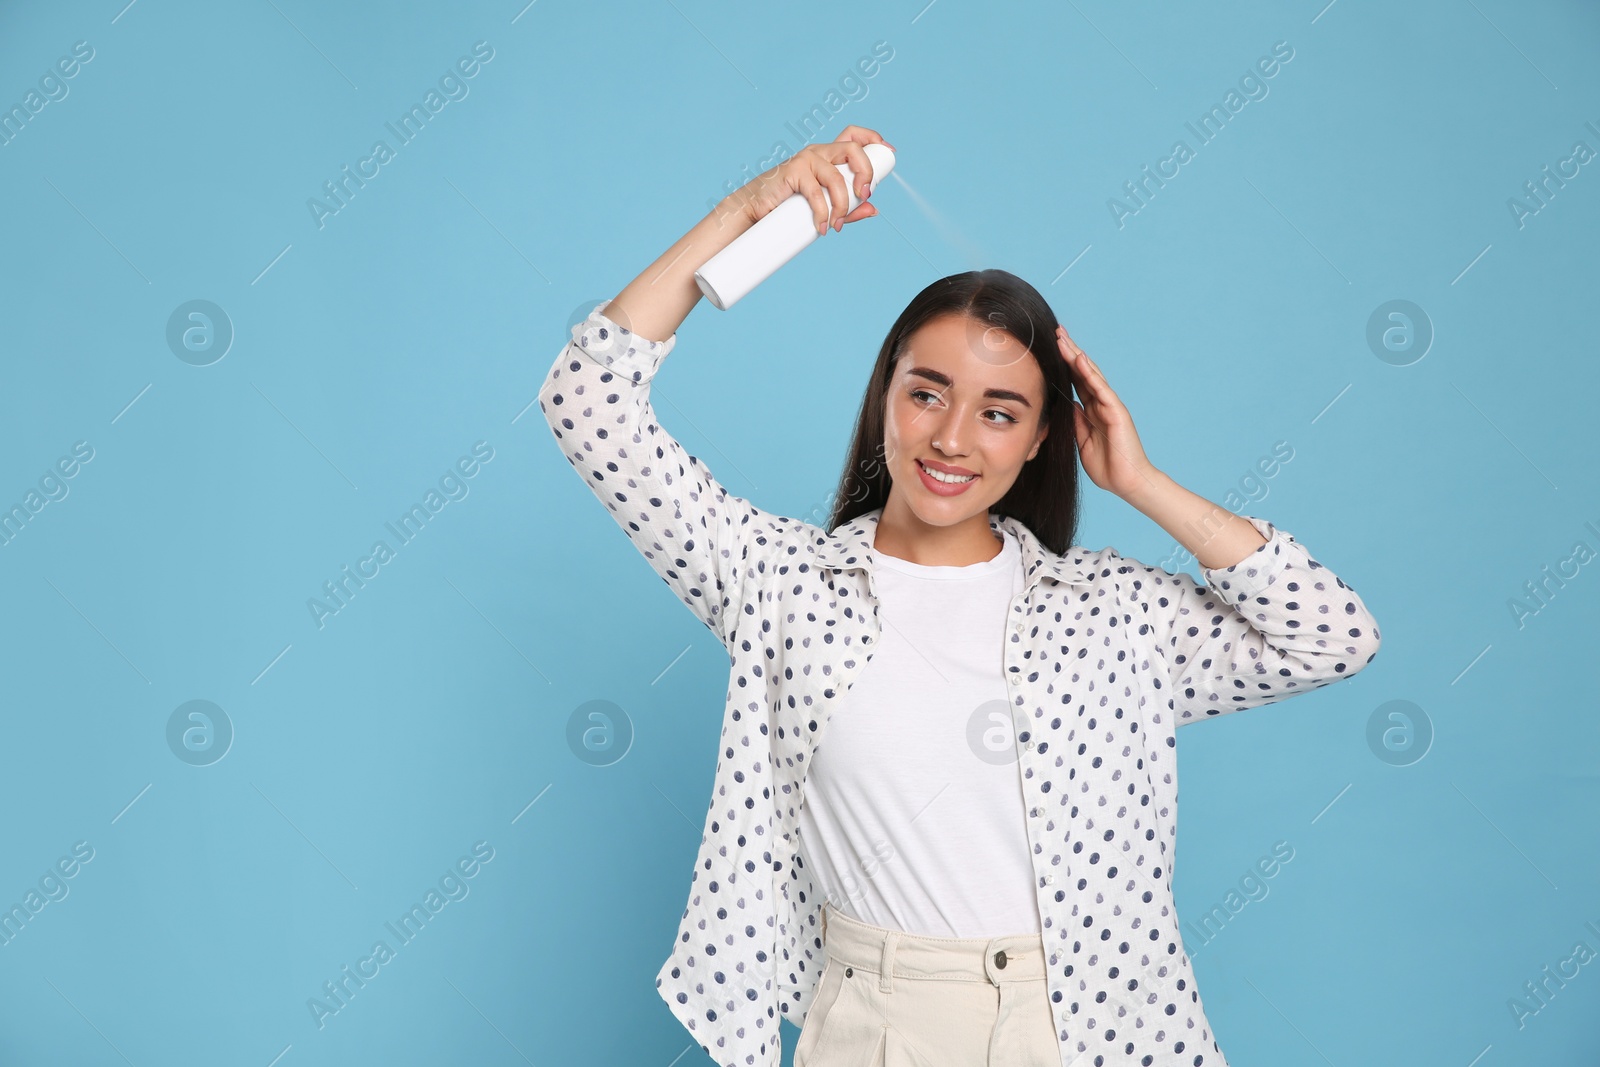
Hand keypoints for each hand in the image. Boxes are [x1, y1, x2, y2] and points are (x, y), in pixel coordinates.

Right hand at [732, 125, 893, 233]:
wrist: (755, 209)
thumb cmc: (788, 207)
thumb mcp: (825, 207)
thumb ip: (850, 207)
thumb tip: (874, 210)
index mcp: (828, 156)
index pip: (853, 136)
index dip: (873, 138)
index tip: (888, 150)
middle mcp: (819, 152)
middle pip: (853, 149)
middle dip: (866, 173)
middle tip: (864, 197)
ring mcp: (806, 159)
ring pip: (837, 177)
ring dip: (842, 205)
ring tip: (836, 224)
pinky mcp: (794, 170)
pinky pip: (817, 193)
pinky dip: (822, 214)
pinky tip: (822, 227)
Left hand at [1056, 325, 1161, 499]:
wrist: (1127, 483)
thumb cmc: (1107, 467)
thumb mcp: (1081, 441)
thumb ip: (1075, 422)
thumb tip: (1067, 404)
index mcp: (1091, 411)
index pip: (1075, 381)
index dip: (1063, 365)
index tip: (1050, 347)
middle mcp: (1101, 404)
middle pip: (1082, 372)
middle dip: (1069, 352)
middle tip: (1056, 331)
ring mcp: (1110, 406)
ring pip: (1091, 375)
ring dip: (1076, 355)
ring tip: (1063, 338)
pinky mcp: (1117, 412)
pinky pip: (1101, 389)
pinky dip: (1090, 373)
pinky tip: (1080, 359)